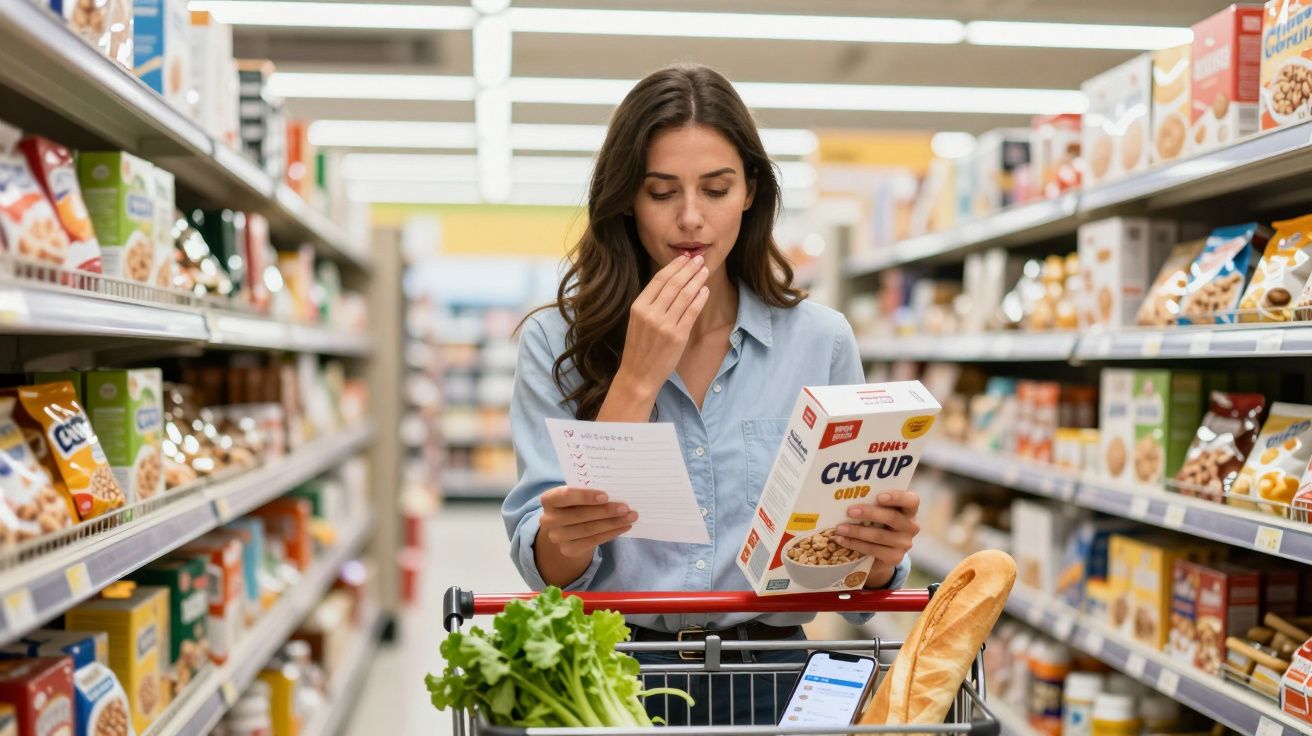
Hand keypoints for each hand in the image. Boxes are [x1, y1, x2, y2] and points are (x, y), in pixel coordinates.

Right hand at [538, 486, 637, 559]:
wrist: (565, 528)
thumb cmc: (575, 504)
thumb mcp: (576, 495)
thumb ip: (588, 491)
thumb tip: (615, 490)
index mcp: (549, 500)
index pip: (565, 496)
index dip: (585, 496)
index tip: (606, 496)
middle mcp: (549, 520)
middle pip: (579, 515)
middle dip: (605, 511)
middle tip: (626, 507)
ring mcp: (557, 537)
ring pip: (588, 529)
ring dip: (612, 523)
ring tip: (630, 517)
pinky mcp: (568, 550)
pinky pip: (593, 541)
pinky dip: (611, 533)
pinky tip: (624, 527)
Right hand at [616, 254, 710, 391]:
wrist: (639, 374)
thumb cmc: (639, 347)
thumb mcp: (637, 320)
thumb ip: (651, 303)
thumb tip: (671, 281)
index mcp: (638, 306)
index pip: (659, 279)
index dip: (674, 266)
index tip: (684, 258)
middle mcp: (650, 313)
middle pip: (674, 284)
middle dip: (689, 268)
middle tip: (699, 259)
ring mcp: (664, 325)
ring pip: (685, 295)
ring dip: (697, 280)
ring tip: (704, 270)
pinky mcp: (677, 336)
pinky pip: (692, 311)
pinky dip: (700, 298)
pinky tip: (705, 290)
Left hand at [834, 491, 919, 588]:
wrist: (880, 553)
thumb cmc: (878, 523)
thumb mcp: (879, 512)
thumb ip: (871, 503)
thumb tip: (846, 496)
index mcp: (909, 510)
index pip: (911, 500)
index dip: (897, 497)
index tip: (878, 497)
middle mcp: (911, 526)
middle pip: (892, 517)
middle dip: (869, 513)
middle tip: (849, 511)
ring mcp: (904, 544)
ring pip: (880, 535)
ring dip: (857, 531)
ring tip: (840, 528)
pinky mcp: (895, 558)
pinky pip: (873, 549)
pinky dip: (855, 544)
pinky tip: (842, 540)